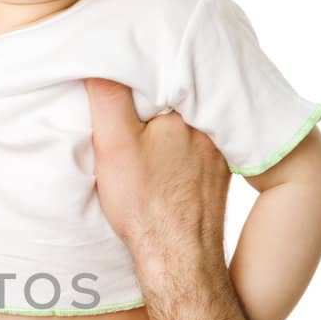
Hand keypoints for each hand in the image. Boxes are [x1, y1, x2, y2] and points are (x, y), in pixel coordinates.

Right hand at [83, 79, 229, 267]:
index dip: (138, 69)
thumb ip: (108, 98)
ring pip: (189, 122)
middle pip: (178, 97)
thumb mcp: (114, 145)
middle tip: (130, 98)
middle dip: (157, 94)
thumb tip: (102, 61)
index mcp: (186, 111)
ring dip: (170, 120)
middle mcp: (209, 127)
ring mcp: (218, 152)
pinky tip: (166, 158)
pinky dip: (181, 145)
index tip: (118, 69)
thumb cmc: (145, 204)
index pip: (162, 73)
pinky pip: (198, 146)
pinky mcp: (218, 174)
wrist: (178, 258)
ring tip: (148, 128)